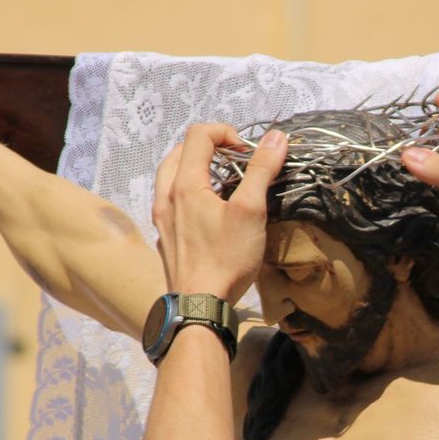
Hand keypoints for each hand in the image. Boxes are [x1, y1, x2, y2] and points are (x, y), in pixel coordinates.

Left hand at [152, 125, 286, 303]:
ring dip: (197, 168)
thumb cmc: (226, 258)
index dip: (226, 133)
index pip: (198, 134)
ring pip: (171, 175)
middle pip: (180, 151)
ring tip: (223, 184)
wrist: (200, 305)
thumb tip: (276, 137)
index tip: (247, 153)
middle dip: (210, 148)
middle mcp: (166, 195)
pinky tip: (209, 211)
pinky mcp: (165, 236)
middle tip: (236, 163)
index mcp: (184, 184)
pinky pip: (171, 200)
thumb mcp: (250, 211)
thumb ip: (261, 170)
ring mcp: (162, 217)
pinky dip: (189, 191)